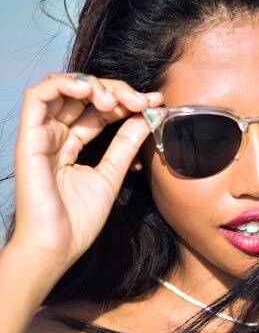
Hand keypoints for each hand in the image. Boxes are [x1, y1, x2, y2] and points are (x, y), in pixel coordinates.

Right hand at [10, 72, 162, 274]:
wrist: (56, 247)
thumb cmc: (78, 221)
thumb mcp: (111, 175)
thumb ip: (125, 145)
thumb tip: (146, 116)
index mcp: (71, 145)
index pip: (98, 110)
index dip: (125, 101)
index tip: (154, 103)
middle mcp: (55, 136)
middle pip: (82, 95)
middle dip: (115, 91)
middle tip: (140, 101)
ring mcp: (41, 135)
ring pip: (61, 88)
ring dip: (92, 85)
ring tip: (116, 100)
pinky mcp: (29, 138)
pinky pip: (38, 97)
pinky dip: (64, 85)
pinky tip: (91, 92)